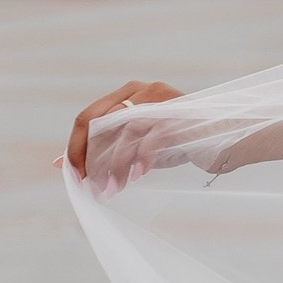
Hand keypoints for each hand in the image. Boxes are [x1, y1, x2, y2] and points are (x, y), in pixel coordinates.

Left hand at [66, 78, 182, 186]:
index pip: (88, 117)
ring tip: (112, 190)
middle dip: (92, 160)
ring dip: (114, 167)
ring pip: (123, 134)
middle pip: (100, 124)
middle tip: (91, 187)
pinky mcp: (176, 117)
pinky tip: (136, 177)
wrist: (222, 138)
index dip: (76, 147)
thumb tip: (60, 162)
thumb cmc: (176, 140)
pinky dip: (139, 160)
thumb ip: (103, 146)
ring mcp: (160, 102)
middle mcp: (142, 91)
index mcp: (128, 93)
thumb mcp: (135, 143)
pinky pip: (150, 139)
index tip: (75, 175)